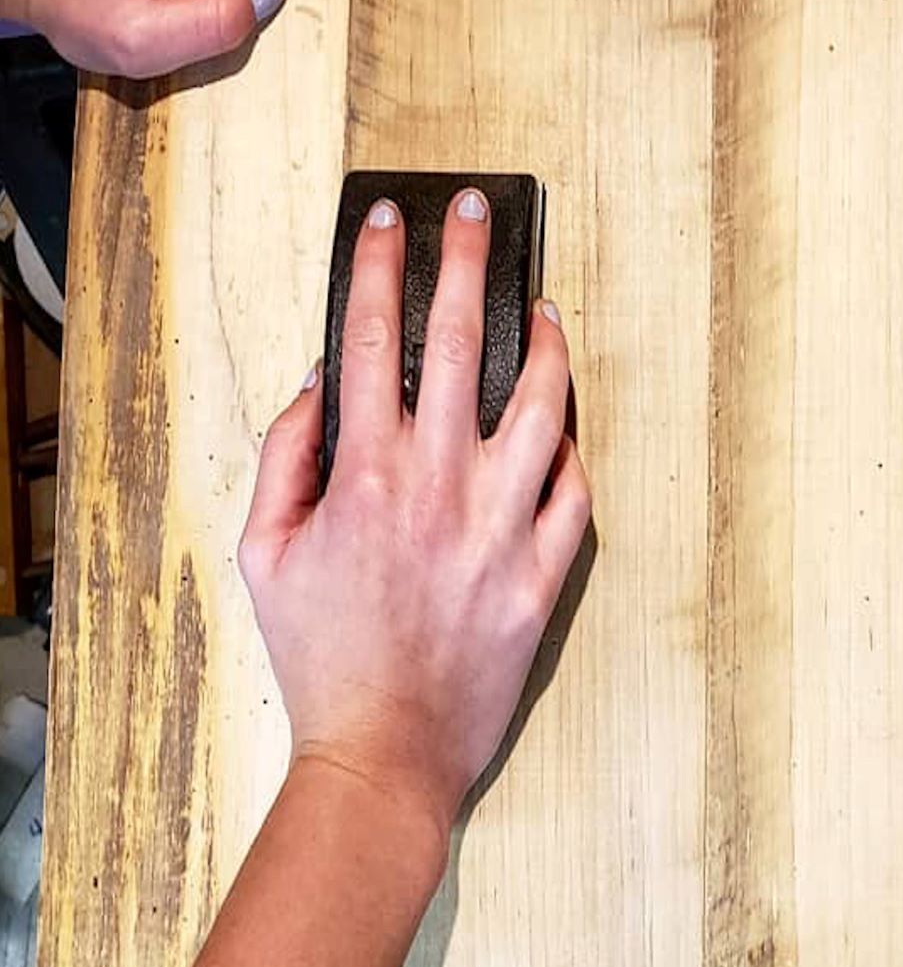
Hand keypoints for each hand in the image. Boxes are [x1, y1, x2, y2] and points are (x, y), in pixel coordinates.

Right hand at [238, 188, 591, 834]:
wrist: (385, 751)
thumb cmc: (321, 656)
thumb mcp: (265, 554)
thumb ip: (286, 458)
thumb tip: (319, 386)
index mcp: (366, 475)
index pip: (370, 340)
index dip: (378, 268)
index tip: (389, 221)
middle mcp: (440, 487)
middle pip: (461, 345)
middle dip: (466, 264)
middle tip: (474, 214)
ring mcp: (501, 528)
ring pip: (541, 407)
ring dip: (546, 346)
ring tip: (547, 308)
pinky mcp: (543, 572)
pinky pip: (574, 491)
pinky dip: (570, 450)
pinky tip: (562, 424)